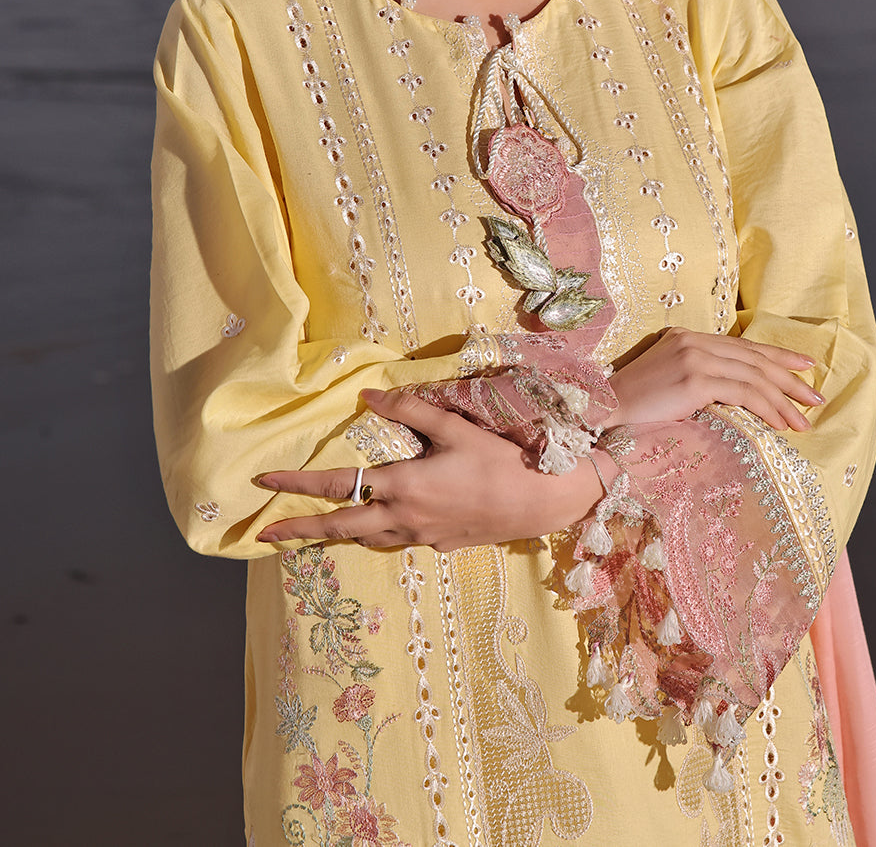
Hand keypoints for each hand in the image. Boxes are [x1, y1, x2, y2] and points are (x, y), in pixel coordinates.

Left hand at [255, 387, 601, 551]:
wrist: (546, 500)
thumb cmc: (503, 458)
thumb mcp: (456, 426)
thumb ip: (410, 408)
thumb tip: (367, 395)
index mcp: (402, 486)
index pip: (337, 486)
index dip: (296, 484)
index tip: (263, 484)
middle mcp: (404, 518)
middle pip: (340, 527)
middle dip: (299, 530)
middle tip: (264, 533)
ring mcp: (423, 536)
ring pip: (368, 539)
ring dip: (338, 533)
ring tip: (315, 529)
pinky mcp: (442, 544)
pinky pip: (398, 540)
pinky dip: (378, 533)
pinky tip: (380, 523)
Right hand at [606, 327, 822, 431]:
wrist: (604, 413)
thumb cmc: (636, 408)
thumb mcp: (671, 382)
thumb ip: (700, 377)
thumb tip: (740, 395)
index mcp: (688, 337)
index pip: (744, 345)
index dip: (779, 355)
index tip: (806, 366)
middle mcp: (694, 341)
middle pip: (755, 358)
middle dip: (791, 378)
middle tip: (816, 396)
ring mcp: (694, 357)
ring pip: (755, 376)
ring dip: (784, 401)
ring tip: (804, 420)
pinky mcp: (695, 379)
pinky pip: (744, 393)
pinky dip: (767, 408)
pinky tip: (781, 423)